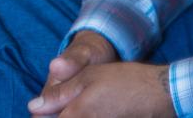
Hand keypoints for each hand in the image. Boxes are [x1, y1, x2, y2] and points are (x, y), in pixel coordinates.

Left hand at [28, 31, 174, 116]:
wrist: (160, 94)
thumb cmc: (124, 81)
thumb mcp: (89, 77)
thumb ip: (59, 95)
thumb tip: (32, 107)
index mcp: (75, 116)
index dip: (43, 115)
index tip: (46, 109)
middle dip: (58, 114)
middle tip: (60, 106)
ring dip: (71, 115)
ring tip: (82, 106)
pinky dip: (87, 116)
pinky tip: (93, 110)